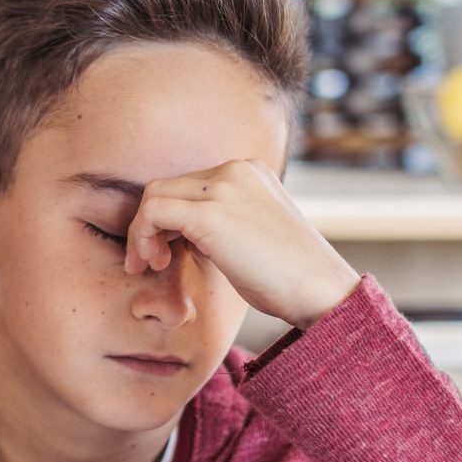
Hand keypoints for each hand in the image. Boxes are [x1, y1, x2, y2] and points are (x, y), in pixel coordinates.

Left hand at [123, 160, 360, 328]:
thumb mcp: (252, 235)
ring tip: (149, 265)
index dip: (169, 218)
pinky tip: (153, 263)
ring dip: (141, 231)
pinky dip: (142, 236)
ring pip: (154, 195)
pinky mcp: (209, 214)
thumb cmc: (288, 277)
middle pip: (167, 186)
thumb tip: (179, 232)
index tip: (165, 251)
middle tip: (149, 261)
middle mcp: (235, 170)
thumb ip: (219, 223)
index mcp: (249, 171)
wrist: (319, 291)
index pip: (189, 184)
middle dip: (149, 223)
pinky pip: (154, 212)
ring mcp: (223, 188)